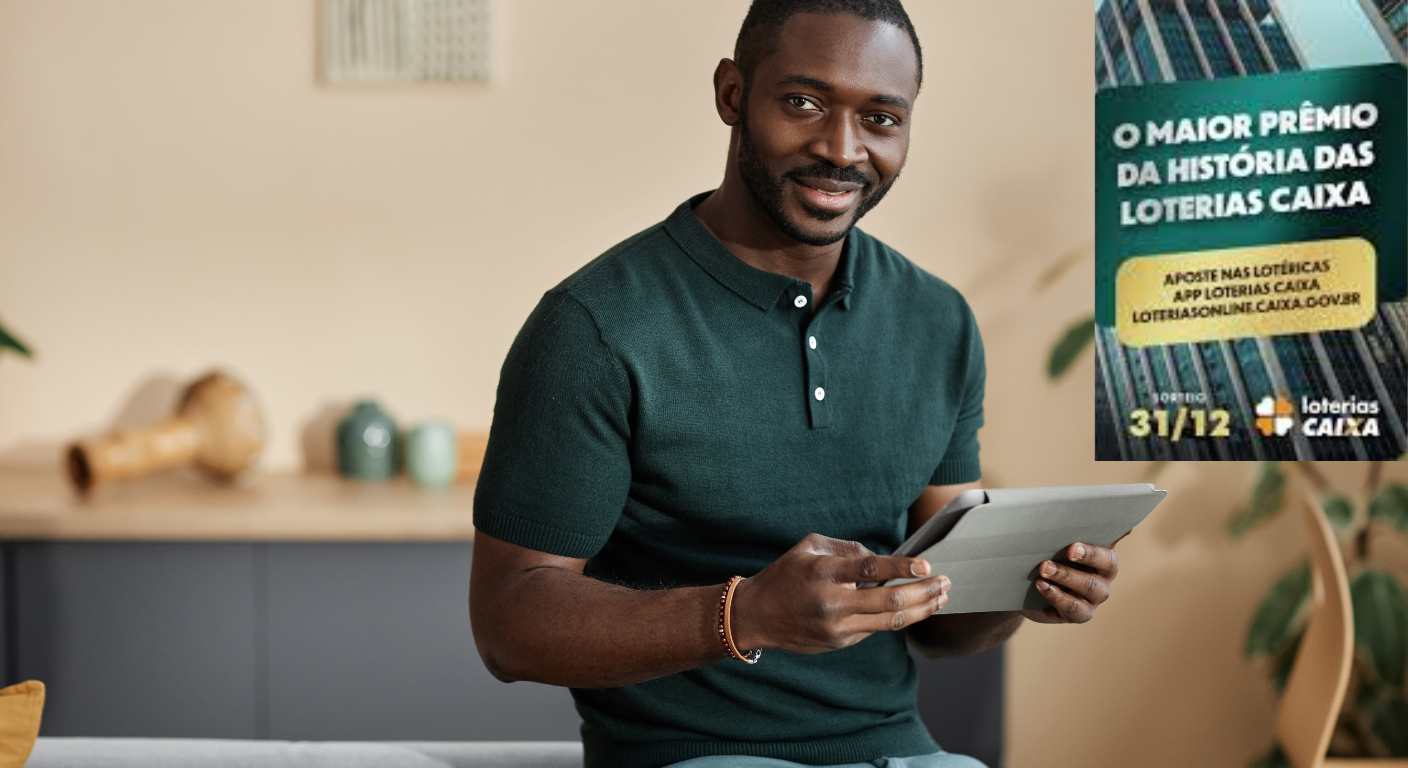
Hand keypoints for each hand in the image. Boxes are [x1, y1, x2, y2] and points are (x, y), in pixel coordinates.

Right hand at [729, 533, 950, 653]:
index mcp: (823, 573)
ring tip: (941, 597)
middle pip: (889, 602)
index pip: (869, 570)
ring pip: (889, 622)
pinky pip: (875, 629)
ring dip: (921, 610)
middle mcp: (832, 603)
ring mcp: (837, 627)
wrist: (757, 616)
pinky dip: (898, 619)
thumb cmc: (784, 575)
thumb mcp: (809, 547)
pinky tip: (915, 608)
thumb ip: (846, 549)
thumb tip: (880, 559)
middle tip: (945, 582)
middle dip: (923, 592)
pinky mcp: (840, 642)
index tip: (925, 564)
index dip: (900, 568)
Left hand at [1021, 535, 1124, 624]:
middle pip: (1105, 564)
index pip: (1111, 542)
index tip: (1080, 540)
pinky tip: (1041, 586)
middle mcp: (1105, 575)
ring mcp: (1094, 597)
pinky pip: (1073, 607)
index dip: (1099, 542)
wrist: (1028, 588)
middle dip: (1087, 556)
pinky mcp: (1080, 613)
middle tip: (1068, 549)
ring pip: (1088, 587)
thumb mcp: (1053, 541)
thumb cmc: (1046, 555)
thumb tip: (1066, 503)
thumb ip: (1063, 526)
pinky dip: (1056, 596)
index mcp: (1104, 551)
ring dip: (1066, 576)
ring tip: (1043, 569)